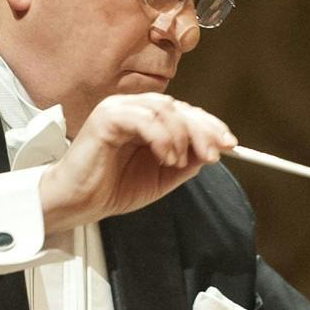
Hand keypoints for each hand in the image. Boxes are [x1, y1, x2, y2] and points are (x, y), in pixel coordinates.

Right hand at [39, 95, 234, 232]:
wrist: (79, 202)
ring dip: (181, 136)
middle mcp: (133, 108)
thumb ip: (186, 161)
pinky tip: (165, 157)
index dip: (210, 125)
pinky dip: (161, 137)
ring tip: (179, 161)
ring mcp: (118, 109)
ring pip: (164, 109)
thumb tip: (214, 150)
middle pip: (178, 107)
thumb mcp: (162, 177)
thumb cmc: (113, 188)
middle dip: (203, 130)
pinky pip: (143, 119)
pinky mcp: (106, 117)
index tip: (230, 144)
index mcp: (146, 119)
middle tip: (216, 153)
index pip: (184, 112)